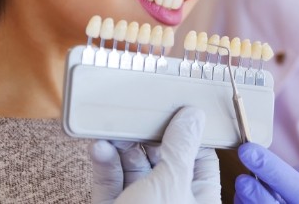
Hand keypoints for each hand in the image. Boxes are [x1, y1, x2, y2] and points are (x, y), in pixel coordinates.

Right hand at [89, 106, 219, 203]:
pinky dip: (104, 164)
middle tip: (135, 112)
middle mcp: (171, 203)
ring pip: (133, 168)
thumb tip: (194, 114)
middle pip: (163, 159)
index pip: (199, 157)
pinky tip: (99, 148)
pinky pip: (110, 183)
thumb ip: (180, 147)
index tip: (174, 104)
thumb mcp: (171, 184)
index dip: (187, 131)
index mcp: (198, 199)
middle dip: (147, 135)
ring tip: (113, 127)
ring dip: (122, 146)